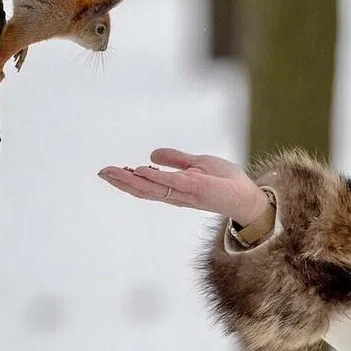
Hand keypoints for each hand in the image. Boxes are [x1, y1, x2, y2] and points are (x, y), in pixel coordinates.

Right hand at [97, 148, 269, 226]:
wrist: (248, 195)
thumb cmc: (226, 182)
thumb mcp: (198, 164)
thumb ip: (176, 160)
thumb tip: (151, 155)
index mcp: (174, 189)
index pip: (146, 185)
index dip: (128, 179)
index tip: (111, 171)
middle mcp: (176, 194)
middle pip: (143, 190)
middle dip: (121, 181)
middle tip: (101, 172)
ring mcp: (185, 193)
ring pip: (151, 189)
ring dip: (130, 181)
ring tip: (112, 172)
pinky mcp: (197, 188)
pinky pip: (172, 183)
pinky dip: (155, 177)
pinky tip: (140, 170)